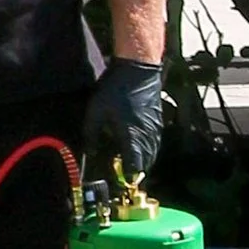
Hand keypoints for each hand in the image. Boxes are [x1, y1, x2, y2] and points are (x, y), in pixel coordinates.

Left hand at [82, 55, 164, 181]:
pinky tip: (137, 144)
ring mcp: (155, 128)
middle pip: (146, 163)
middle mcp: (148, 136)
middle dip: (135, 171)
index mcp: (133, 137)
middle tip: (123, 172)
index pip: (135, 167)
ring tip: (129, 160)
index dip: (128, 176)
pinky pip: (155, 142)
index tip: (120, 180)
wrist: (138, 68)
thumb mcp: (96, 110)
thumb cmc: (116, 89)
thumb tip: (90, 152)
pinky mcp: (157, 120)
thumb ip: (92, 134)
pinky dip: (147, 148)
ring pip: (152, 153)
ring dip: (142, 160)